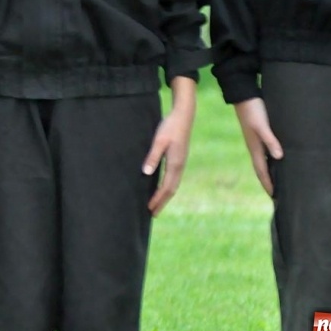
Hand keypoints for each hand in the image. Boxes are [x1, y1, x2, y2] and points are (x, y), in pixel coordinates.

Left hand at [144, 77, 196, 214]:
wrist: (184, 116)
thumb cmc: (170, 127)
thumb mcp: (158, 141)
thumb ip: (153, 156)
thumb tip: (146, 173)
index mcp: (175, 164)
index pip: (166, 187)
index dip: (158, 199)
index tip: (150, 209)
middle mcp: (180, 166)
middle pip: (171, 190)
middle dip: (162, 202)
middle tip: (152, 214)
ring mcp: (181, 163)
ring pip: (174, 185)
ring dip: (165, 196)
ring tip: (157, 204)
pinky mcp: (179, 159)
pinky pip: (174, 178)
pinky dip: (168, 187)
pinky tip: (163, 188)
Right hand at [233, 97, 283, 196]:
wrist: (244, 95)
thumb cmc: (253, 110)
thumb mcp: (262, 125)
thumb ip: (270, 140)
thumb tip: (279, 157)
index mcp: (255, 148)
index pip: (262, 171)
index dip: (268, 184)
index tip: (274, 197)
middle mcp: (255, 147)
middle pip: (262, 169)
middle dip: (269, 181)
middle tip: (278, 194)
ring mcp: (256, 140)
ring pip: (264, 161)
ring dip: (270, 171)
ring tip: (279, 180)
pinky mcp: (259, 133)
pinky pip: (266, 152)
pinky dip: (272, 160)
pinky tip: (278, 159)